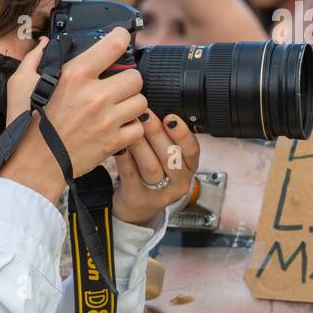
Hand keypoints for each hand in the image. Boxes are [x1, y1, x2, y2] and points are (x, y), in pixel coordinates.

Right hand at [0, 28, 148, 202]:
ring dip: (132, 102)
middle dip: (128, 78)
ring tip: (119, 106)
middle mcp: (96, 95)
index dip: (121, 37)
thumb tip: (45, 43)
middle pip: (135, 76)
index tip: (121, 38)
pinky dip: (132, 126)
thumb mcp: (19, 85)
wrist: (32, 166)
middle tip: (117, 84)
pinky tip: (118, 126)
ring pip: (141, 101)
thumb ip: (34, 59)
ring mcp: (107, 120)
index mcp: (74, 76)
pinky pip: (139, 127)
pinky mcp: (114, 141)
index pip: (113, 45)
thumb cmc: (25, 124)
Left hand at [112, 110, 200, 226]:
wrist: (138, 206)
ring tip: (131, 126)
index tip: (170, 117)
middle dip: (157, 133)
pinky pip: (131, 175)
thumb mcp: (167, 156)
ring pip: (151, 167)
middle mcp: (179, 182)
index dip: (182, 133)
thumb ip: (165, 137)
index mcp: (189, 167)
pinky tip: (120, 145)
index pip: (192, 150)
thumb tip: (153, 106)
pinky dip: (125, 158)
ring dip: (141, 144)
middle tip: (144, 114)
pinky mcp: (139, 198)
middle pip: (170, 157)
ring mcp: (159, 193)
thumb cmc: (154, 173)